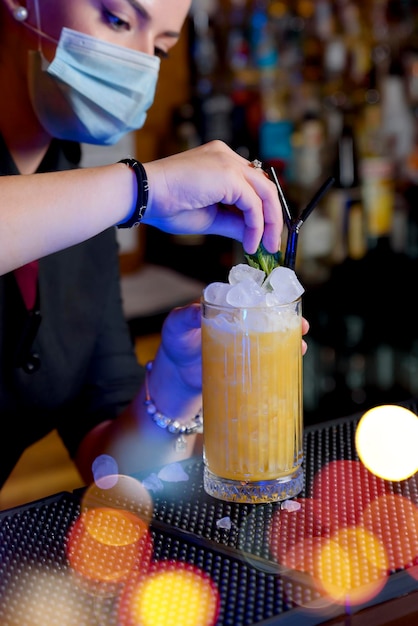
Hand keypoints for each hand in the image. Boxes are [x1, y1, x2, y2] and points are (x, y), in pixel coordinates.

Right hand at [143, 140, 282, 254]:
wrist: (145, 196)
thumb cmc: (168, 206)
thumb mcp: (210, 218)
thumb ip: (234, 222)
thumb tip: (254, 235)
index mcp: (221, 162)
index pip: (253, 185)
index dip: (263, 211)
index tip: (264, 235)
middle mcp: (227, 156)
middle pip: (264, 187)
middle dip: (272, 218)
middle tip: (273, 245)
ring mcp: (229, 162)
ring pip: (265, 193)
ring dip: (269, 223)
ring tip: (266, 246)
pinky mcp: (229, 174)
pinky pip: (254, 203)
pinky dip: (257, 225)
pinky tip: (250, 242)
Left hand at [158, 303, 309, 392]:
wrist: (176, 374)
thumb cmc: (176, 341)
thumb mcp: (177, 325)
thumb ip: (186, 316)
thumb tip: (197, 308)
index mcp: (227, 306)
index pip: (252, 296)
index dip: (271, 297)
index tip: (284, 301)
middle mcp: (240, 322)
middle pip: (270, 316)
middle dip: (288, 319)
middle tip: (301, 326)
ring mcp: (245, 343)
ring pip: (273, 337)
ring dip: (289, 340)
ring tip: (300, 346)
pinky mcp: (246, 363)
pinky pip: (267, 358)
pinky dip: (281, 359)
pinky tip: (291, 362)